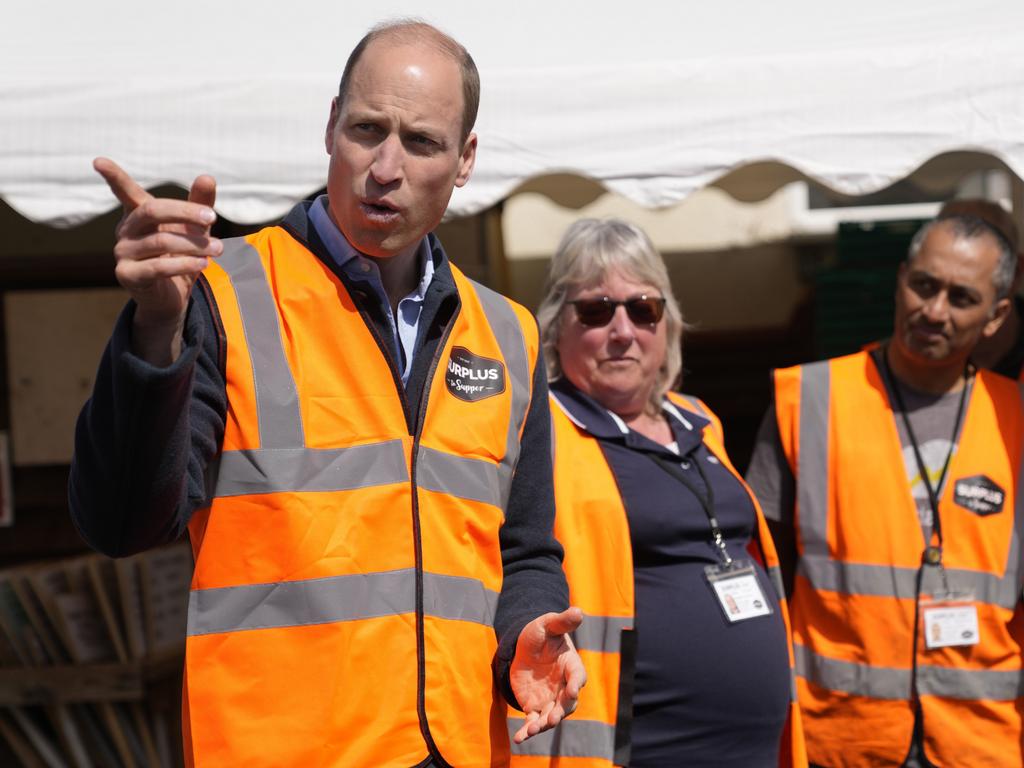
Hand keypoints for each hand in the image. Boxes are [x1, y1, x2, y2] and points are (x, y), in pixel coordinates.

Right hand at [94, 157, 219, 364]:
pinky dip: (184, 264)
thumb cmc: (181, 255)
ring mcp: (123, 253)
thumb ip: (200, 205)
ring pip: (160, 241)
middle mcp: (125, 230)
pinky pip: (157, 267)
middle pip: (152, 211)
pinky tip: (204, 264)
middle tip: (213, 217)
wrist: (172, 298)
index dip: (113, 176)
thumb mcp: (195, 229)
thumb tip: (207, 177)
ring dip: (194, 245)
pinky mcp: (127, 275)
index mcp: (138, 215)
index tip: (98, 161)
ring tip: (219, 249)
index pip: (124, 191)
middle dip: (185, 212)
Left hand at [508, 606, 585, 743]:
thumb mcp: (547, 624)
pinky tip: (520, 738)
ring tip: (534, 729)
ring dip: (544, 724)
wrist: (523, 648)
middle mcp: (564, 686)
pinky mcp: (535, 707)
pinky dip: (528, 730)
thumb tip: (579, 611)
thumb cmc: (540, 635)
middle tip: (553, 718)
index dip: (576, 683)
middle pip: (567, 703)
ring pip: (551, 716)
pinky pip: (534, 721)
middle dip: (560, 711)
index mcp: (571, 665)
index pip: (578, 676)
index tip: (573, 689)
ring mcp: (551, 699)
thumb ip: (562, 621)